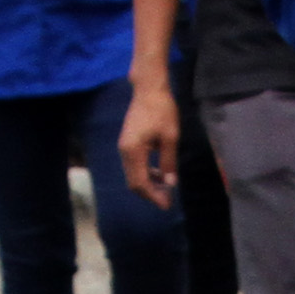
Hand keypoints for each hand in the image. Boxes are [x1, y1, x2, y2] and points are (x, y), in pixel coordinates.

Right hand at [118, 78, 181, 208]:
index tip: (167, 204)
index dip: (153, 196)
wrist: (149, 88)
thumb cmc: (162, 110)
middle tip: (167, 200)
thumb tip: (170, 183)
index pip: (140, 182)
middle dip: (150, 193)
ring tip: (166, 188)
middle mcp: (124, 151)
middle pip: (133, 182)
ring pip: (133, 174)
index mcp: (133, 151)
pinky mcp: (127, 142)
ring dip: (148, 184)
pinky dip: (145, 173)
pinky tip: (159, 173)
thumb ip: (168, 161)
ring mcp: (124, 147)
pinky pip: (134, 164)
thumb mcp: (170, 137)